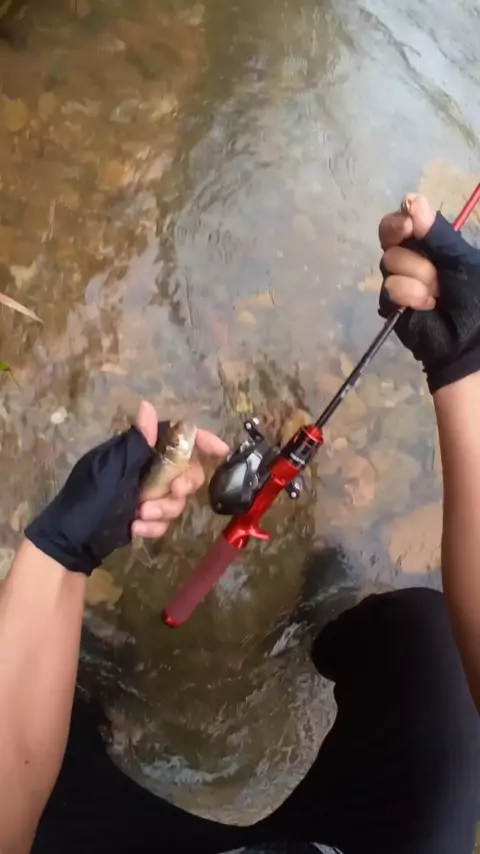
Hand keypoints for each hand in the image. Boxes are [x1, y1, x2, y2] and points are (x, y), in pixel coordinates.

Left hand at [25, 401, 228, 574]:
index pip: (175, 436)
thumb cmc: (90, 498)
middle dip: (182, 485)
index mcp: (138, 451)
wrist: (71, 542)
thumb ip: (138, 442)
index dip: (201, 440)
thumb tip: (148, 404)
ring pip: (176, 500)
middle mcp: (146, 469)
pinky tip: (135, 529)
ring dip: (163, 510)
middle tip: (175, 492)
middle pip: (185, 471)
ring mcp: (146, 494)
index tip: (221, 450)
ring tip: (141, 516)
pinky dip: (153, 526)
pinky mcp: (145, 516)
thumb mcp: (114, 469)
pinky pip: (164, 520)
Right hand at [378, 194, 479, 392]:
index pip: (401, 221)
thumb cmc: (473, 297)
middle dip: (416, 255)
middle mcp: (408, 258)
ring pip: (391, 263)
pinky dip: (412, 296)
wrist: (468, 339)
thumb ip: (436, 233)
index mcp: (427, 243)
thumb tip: (411, 199)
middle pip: (389, 239)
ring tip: (437, 294)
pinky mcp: (389, 303)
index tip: (409, 225)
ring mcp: (397, 280)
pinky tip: (427, 305)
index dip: (400, 220)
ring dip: (420, 278)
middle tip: (433, 268)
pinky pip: (391, 288)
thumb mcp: (460, 259)